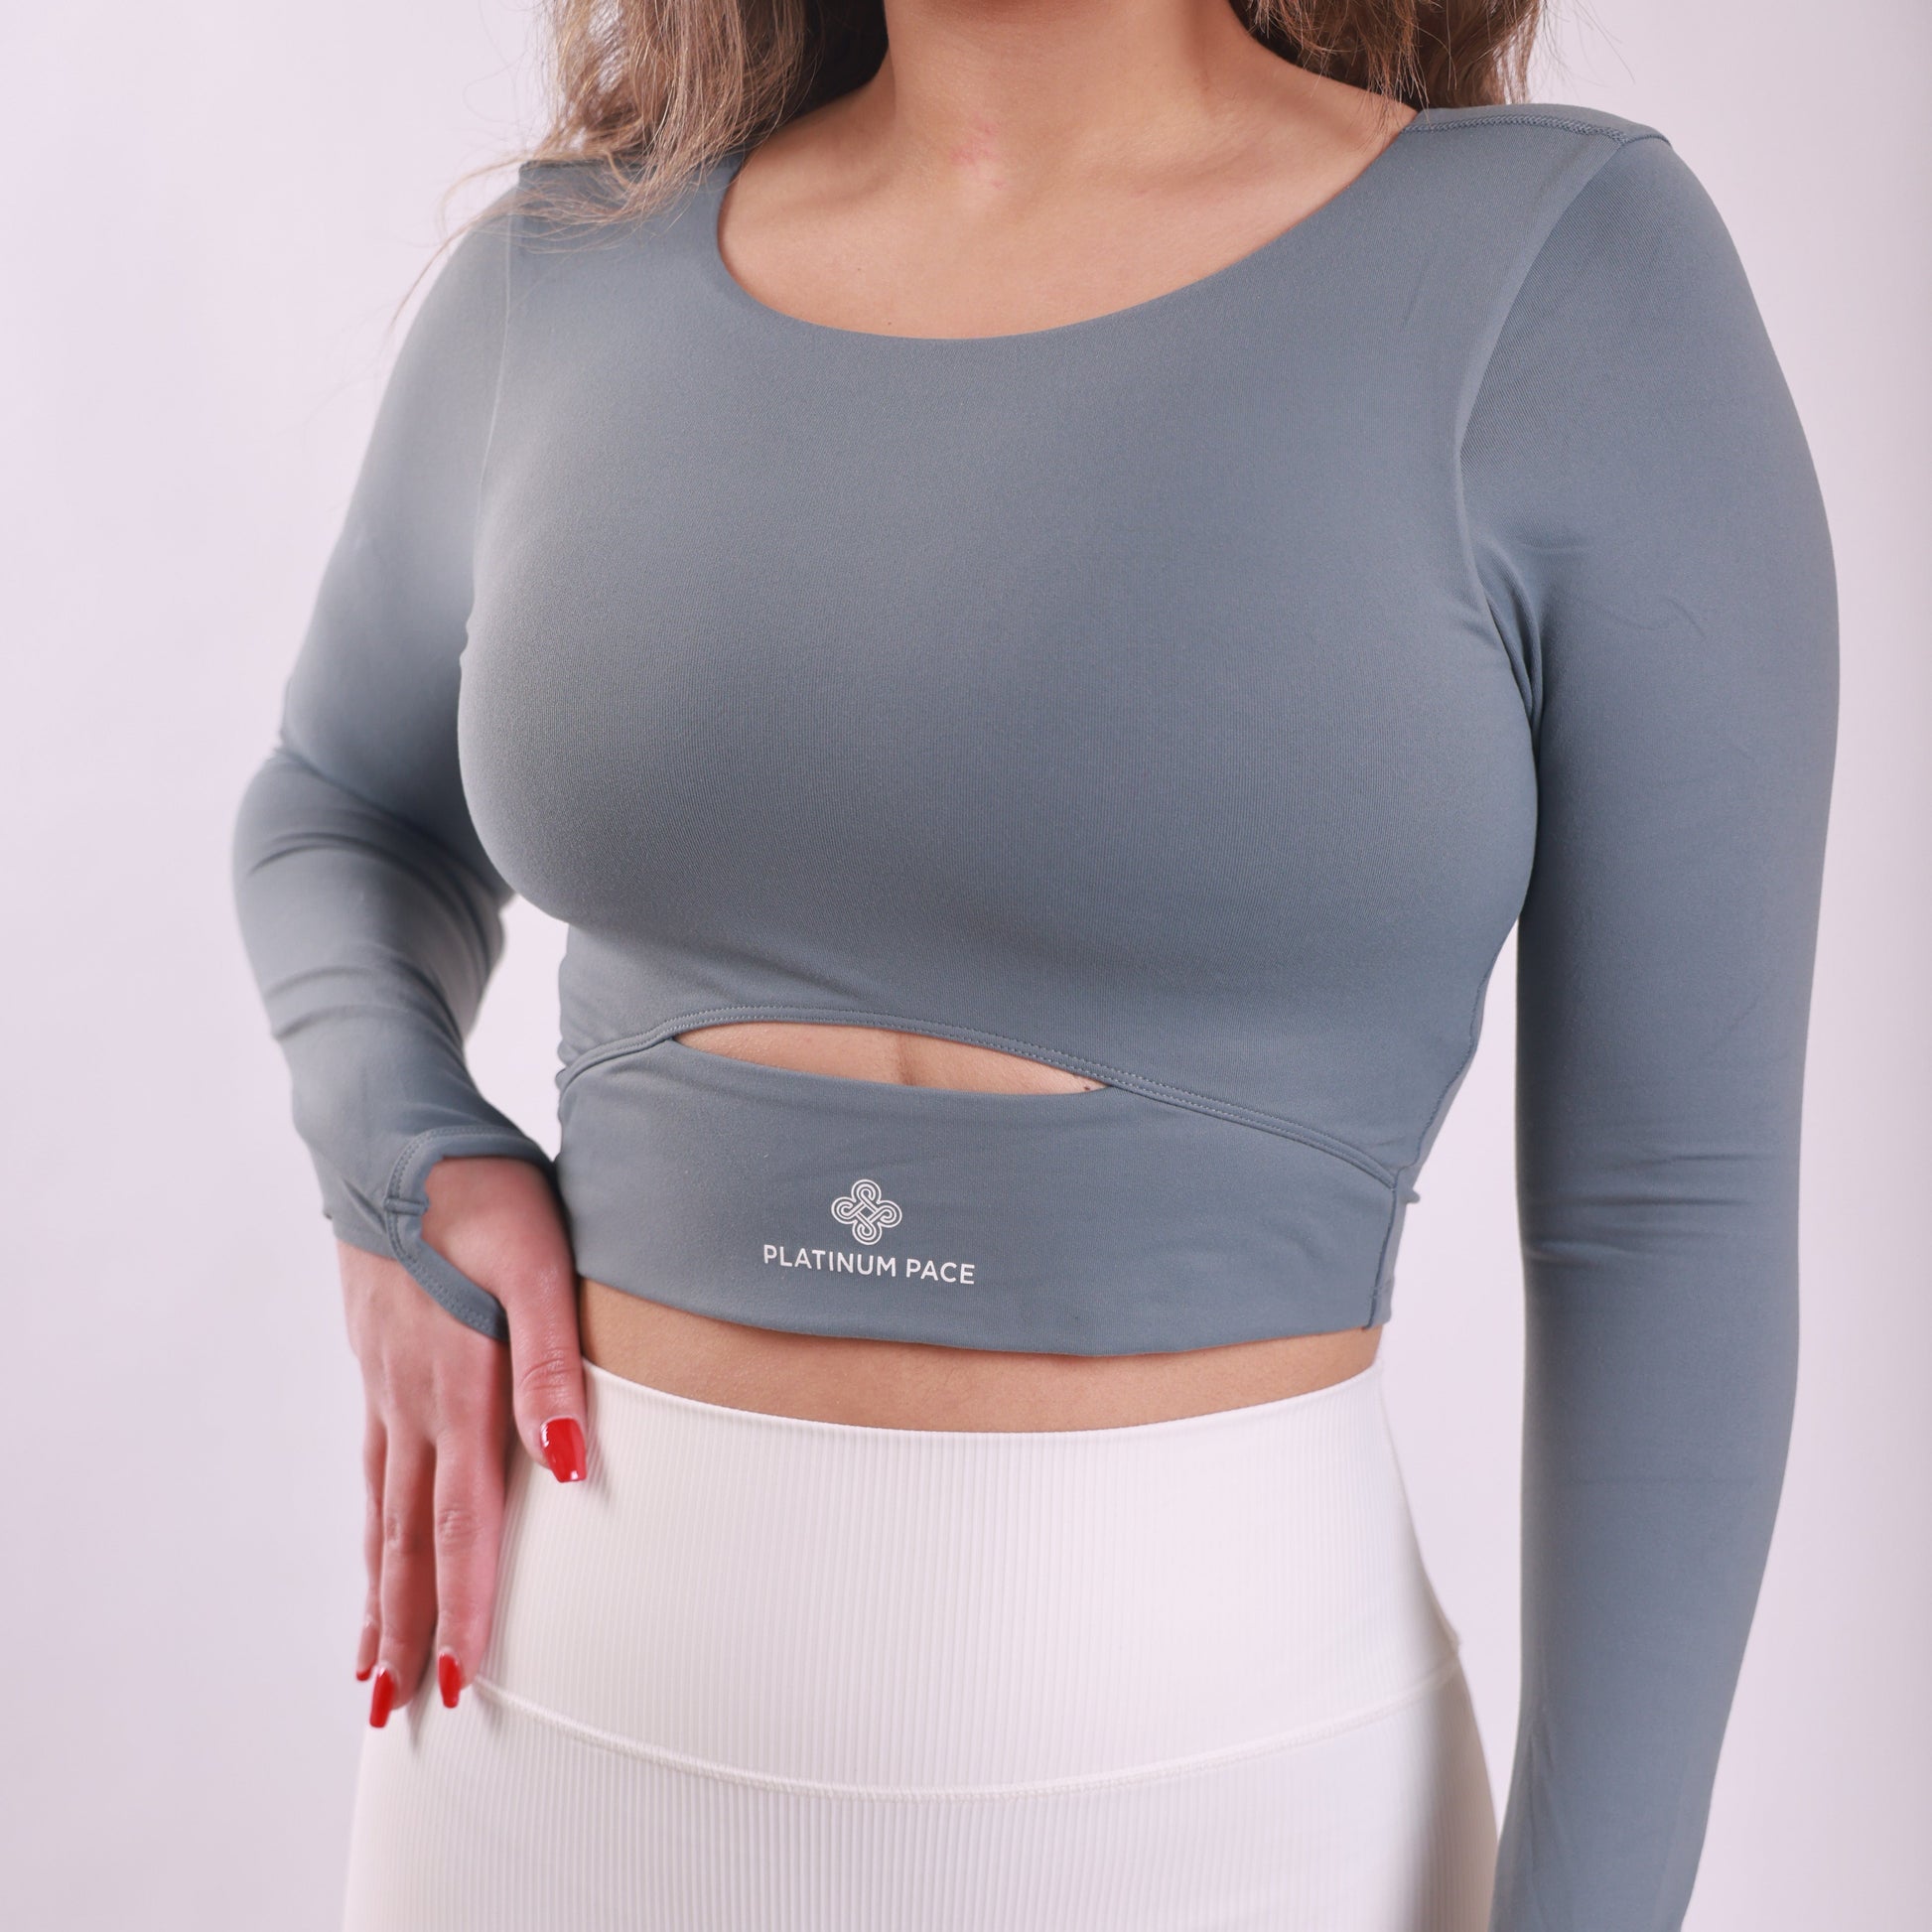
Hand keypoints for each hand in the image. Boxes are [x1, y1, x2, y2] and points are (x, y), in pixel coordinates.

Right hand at [338, 1155, 585, 1725]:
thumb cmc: (483, 1192)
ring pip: (381, 1510)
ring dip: (379, 1590)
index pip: (462, 1522)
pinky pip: (373, 1465)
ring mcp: (386, 1382)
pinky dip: (371, 1523)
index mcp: (458, 1386)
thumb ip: (555, 1361)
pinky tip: (374, 1539)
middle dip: (406, 1628)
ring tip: (371, 1660)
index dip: (465, 1605)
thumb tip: (565, 1464)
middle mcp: (412, 1399)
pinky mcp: (380, 1359)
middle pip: (406, 1538)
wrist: (395, 1135)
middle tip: (396, 1713)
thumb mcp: (541, 1261)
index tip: (458, 1684)